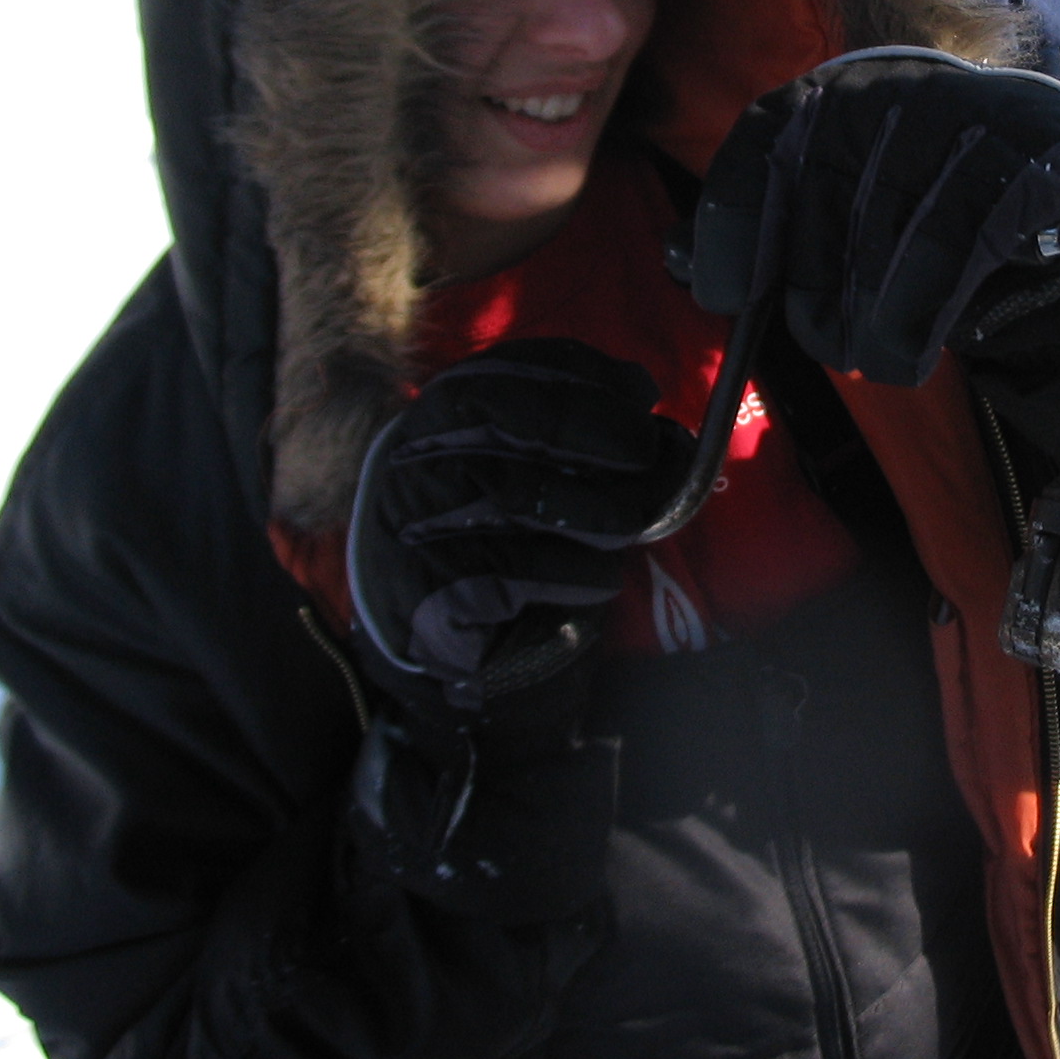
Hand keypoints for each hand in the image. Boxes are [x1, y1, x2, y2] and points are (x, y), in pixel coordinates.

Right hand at [344, 338, 692, 917]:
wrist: (472, 684)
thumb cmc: (516, 568)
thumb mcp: (538, 485)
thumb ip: (576, 440)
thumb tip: (645, 398)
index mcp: (434, 427)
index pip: (503, 374)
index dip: (580, 377)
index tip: (639, 393)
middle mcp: (410, 467)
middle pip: (510, 420)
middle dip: (596, 431)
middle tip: (649, 454)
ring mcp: (411, 530)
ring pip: (515, 490)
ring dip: (597, 504)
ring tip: (632, 522)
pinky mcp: (427, 598)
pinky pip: (513, 570)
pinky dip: (572, 573)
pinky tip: (595, 581)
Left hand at [691, 49, 1059, 385]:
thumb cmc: (936, 218)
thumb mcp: (847, 217)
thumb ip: (769, 233)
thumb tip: (681, 262)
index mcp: (840, 91)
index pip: (766, 137)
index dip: (734, 217)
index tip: (725, 294)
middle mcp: (897, 84)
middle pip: (827, 193)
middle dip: (819, 290)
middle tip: (830, 347)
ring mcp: (971, 108)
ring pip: (896, 225)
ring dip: (880, 315)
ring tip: (879, 362)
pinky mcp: (1039, 148)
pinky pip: (966, 237)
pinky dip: (933, 305)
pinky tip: (920, 346)